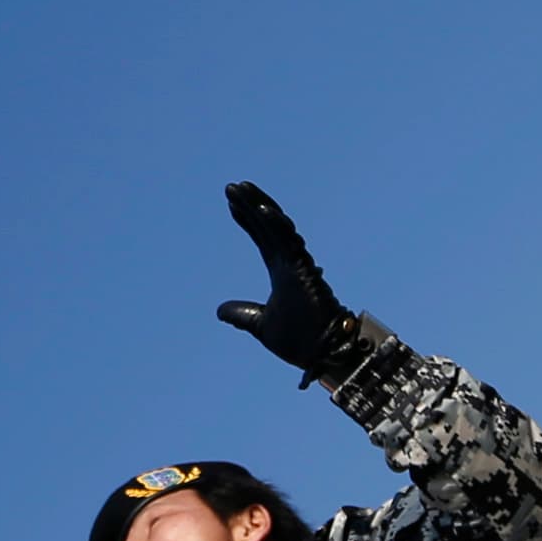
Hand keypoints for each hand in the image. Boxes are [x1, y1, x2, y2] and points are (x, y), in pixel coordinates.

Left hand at [215, 183, 357, 379]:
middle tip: (232, 186)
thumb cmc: (299, 341)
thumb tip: (219, 310)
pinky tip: (261, 209)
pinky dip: (275, 224)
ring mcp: (297, 264)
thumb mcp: (260, 325)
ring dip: (259, 206)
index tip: (232, 204)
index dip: (248, 220)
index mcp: (282, 270)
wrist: (321, 354)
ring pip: (277, 227)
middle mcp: (290, 262)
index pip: (263, 238)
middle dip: (251, 205)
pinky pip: (288, 241)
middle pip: (268, 226)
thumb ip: (242, 315)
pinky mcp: (303, 269)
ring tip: (240, 188)